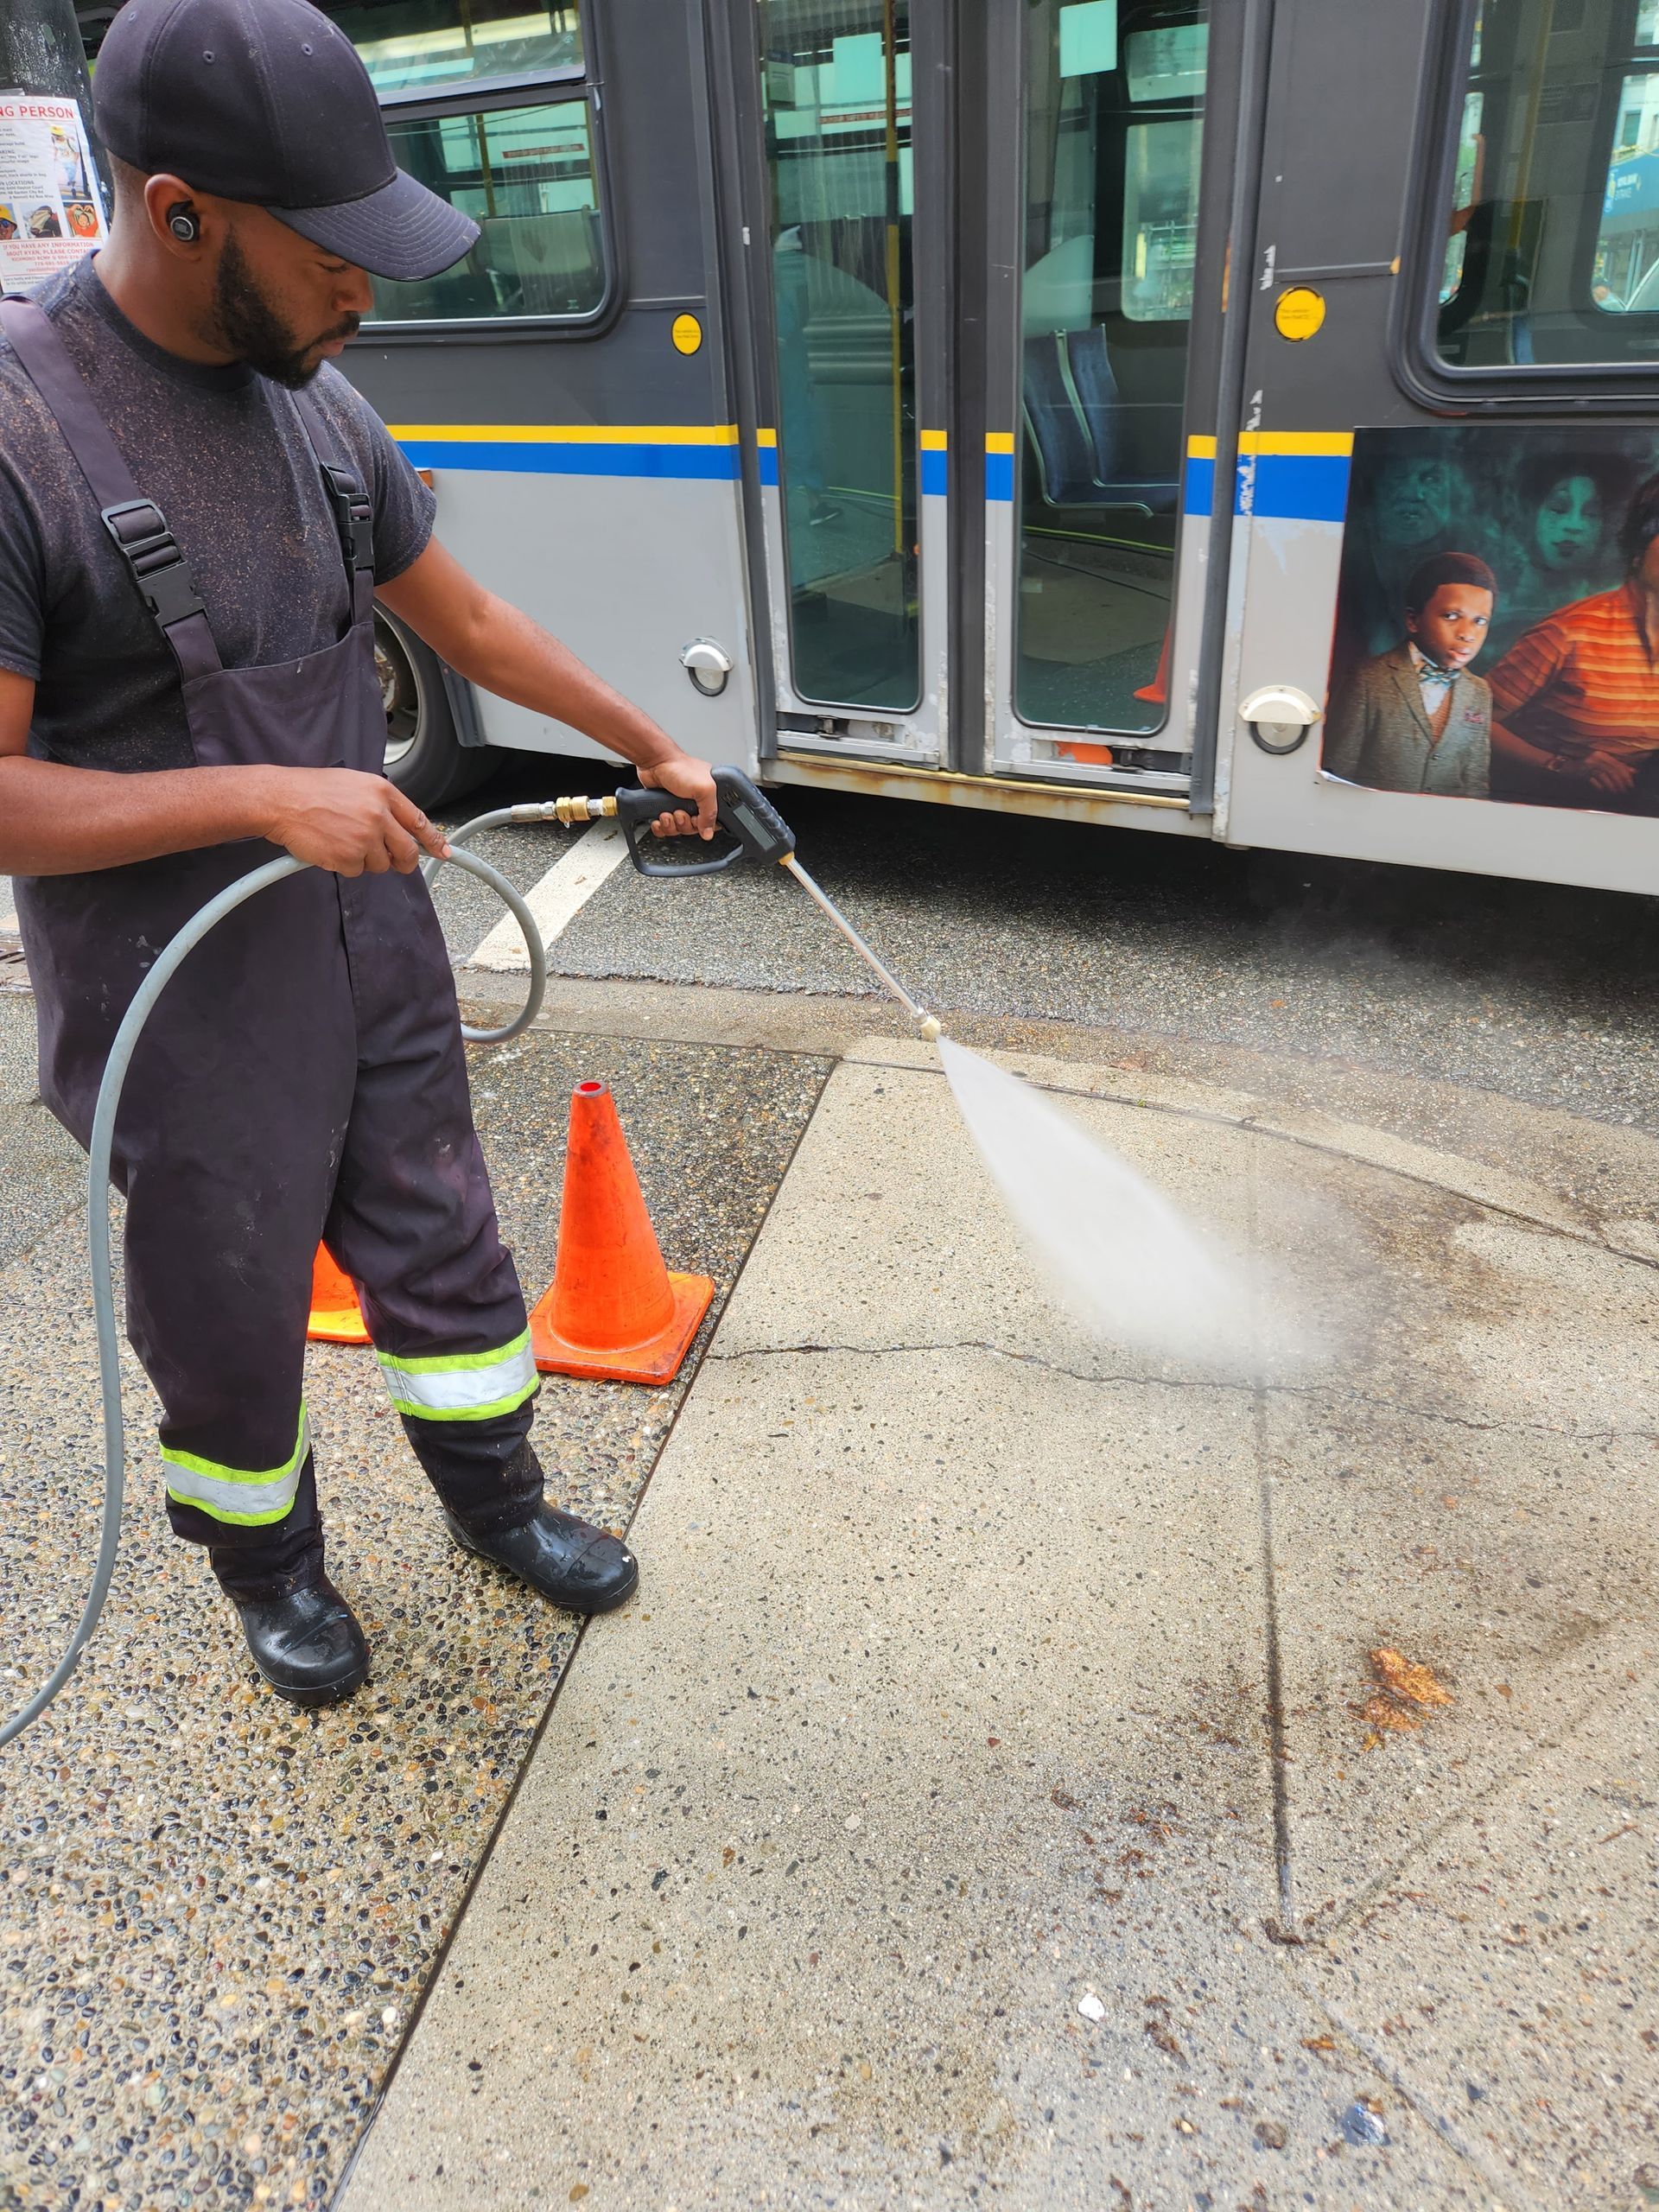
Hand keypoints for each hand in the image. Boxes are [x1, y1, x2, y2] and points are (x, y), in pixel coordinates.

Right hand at [253, 767, 450, 875]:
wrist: (281, 801)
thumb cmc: (312, 790)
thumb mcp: (354, 785)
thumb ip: (380, 804)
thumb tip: (400, 827)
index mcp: (382, 793)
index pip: (418, 821)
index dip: (434, 840)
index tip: (444, 851)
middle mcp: (378, 815)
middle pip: (406, 851)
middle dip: (403, 861)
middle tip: (394, 861)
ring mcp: (364, 838)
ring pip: (381, 864)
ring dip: (366, 860)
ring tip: (342, 840)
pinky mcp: (349, 857)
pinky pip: (357, 871)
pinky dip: (345, 865)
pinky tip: (331, 848)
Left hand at [637, 749, 718, 839]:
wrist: (654, 763)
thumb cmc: (679, 768)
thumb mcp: (704, 789)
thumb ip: (710, 812)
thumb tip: (709, 833)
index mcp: (709, 796)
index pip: (712, 822)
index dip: (704, 826)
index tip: (696, 820)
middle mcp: (695, 802)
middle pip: (694, 828)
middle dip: (684, 824)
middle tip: (680, 813)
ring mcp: (679, 806)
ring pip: (678, 830)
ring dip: (671, 826)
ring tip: (667, 813)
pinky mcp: (665, 809)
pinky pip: (665, 828)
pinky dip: (661, 827)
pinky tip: (659, 819)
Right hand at [1582, 748, 1637, 794]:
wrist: (1565, 767)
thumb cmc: (1585, 767)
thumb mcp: (1602, 764)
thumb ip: (1617, 766)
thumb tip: (1633, 771)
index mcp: (1602, 755)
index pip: (1618, 764)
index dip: (1626, 775)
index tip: (1630, 784)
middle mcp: (1596, 758)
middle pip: (1613, 770)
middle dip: (1620, 781)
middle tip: (1624, 790)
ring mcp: (1588, 764)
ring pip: (1605, 775)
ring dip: (1612, 785)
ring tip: (1616, 792)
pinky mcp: (1581, 772)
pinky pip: (1594, 780)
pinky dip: (1600, 786)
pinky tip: (1604, 791)